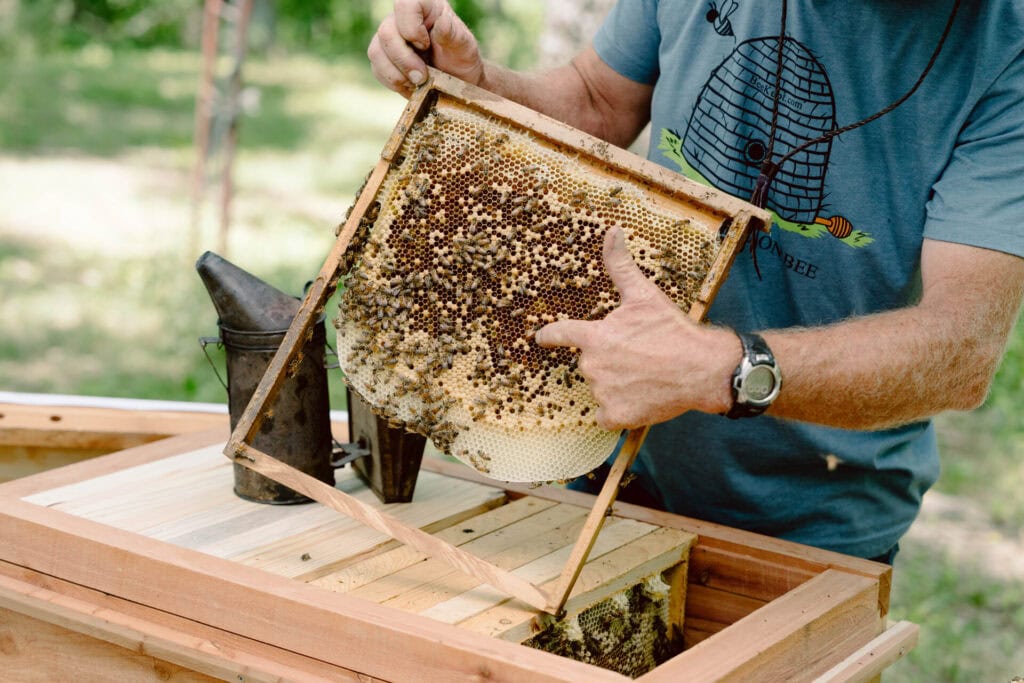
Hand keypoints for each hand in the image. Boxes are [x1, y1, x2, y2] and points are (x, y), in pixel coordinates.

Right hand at [367, 0, 483, 96]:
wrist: (456, 81)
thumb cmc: (461, 58)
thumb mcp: (464, 47)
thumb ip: (453, 35)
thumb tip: (442, 23)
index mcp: (425, 7)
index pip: (404, 5)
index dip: (411, 28)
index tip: (426, 45)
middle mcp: (402, 19)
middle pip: (386, 33)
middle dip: (404, 60)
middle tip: (422, 77)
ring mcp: (390, 38)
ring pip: (376, 52)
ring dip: (397, 74)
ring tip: (418, 82)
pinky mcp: (383, 57)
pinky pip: (377, 69)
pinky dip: (393, 82)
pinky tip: (410, 85)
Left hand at [535, 227, 739, 429]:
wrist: (702, 369)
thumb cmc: (672, 331)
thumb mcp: (644, 295)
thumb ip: (620, 265)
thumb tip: (612, 231)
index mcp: (594, 337)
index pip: (560, 334)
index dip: (548, 336)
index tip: (540, 338)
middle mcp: (592, 366)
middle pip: (589, 363)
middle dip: (609, 360)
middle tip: (638, 356)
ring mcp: (603, 393)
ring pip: (601, 388)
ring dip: (617, 384)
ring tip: (645, 375)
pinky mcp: (616, 416)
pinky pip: (607, 415)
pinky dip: (621, 409)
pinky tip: (641, 398)